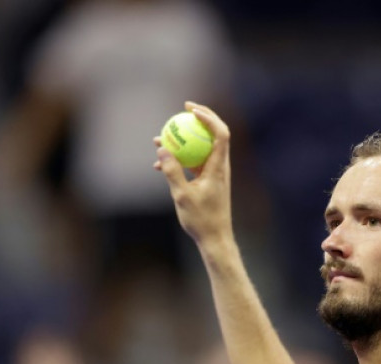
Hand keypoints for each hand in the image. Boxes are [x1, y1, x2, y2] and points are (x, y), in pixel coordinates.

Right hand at [154, 101, 233, 248]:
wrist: (215, 238)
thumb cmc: (202, 219)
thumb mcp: (182, 195)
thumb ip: (172, 171)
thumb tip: (162, 149)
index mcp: (219, 167)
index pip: (220, 133)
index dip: (208, 117)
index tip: (191, 110)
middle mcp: (220, 166)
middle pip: (213, 134)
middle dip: (199, 119)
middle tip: (184, 109)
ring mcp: (214, 173)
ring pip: (200, 148)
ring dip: (184, 140)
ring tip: (161, 137)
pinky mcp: (207, 181)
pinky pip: (193, 163)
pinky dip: (180, 160)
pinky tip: (160, 164)